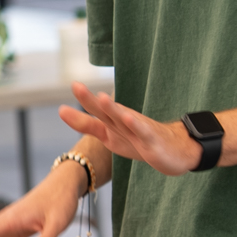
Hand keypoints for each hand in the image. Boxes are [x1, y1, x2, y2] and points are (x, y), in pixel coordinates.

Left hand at [58, 82, 198, 175]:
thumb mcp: (109, 136)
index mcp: (112, 120)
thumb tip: (61, 111)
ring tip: (102, 97)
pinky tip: (128, 118)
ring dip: (113, 108)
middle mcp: (123, 121)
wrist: (175, 150)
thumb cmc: (139, 140)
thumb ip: (87, 124)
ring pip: (123, 118)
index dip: (82, 101)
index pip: (94, 111)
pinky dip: (135, 125)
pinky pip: (142, 131)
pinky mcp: (151, 140)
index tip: (69, 90)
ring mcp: (138, 129)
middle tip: (75, 86)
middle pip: (105, 110)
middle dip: (90, 100)